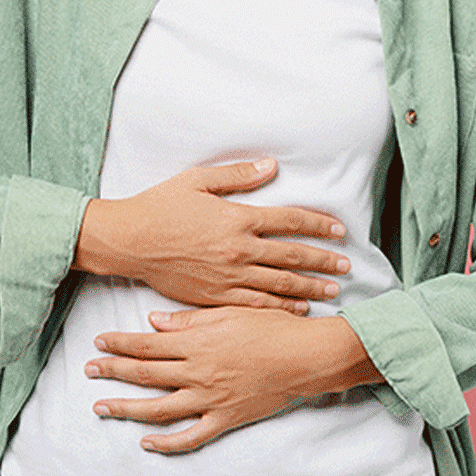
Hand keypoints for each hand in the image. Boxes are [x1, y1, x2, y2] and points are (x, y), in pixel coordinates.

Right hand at [73, 159, 349, 313]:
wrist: (129, 241)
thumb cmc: (160, 206)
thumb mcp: (198, 180)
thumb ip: (238, 175)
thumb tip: (271, 167)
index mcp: (237, 218)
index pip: (290, 222)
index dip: (318, 226)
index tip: (339, 231)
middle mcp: (238, 250)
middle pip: (292, 257)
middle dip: (323, 262)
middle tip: (346, 267)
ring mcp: (228, 277)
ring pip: (279, 285)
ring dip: (309, 288)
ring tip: (332, 291)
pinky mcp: (215, 296)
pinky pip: (256, 304)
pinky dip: (280, 307)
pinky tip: (296, 309)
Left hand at [85, 306, 383, 451]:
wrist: (306, 357)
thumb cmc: (272, 327)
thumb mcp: (229, 312)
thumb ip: (190, 320)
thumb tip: (155, 322)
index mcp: (197, 342)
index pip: (147, 343)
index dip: (120, 343)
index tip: (98, 341)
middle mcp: (198, 372)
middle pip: (146, 373)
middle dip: (113, 371)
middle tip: (89, 370)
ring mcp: (210, 398)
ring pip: (159, 407)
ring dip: (127, 408)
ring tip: (102, 406)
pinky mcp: (225, 418)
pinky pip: (190, 436)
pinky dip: (167, 442)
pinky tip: (146, 441)